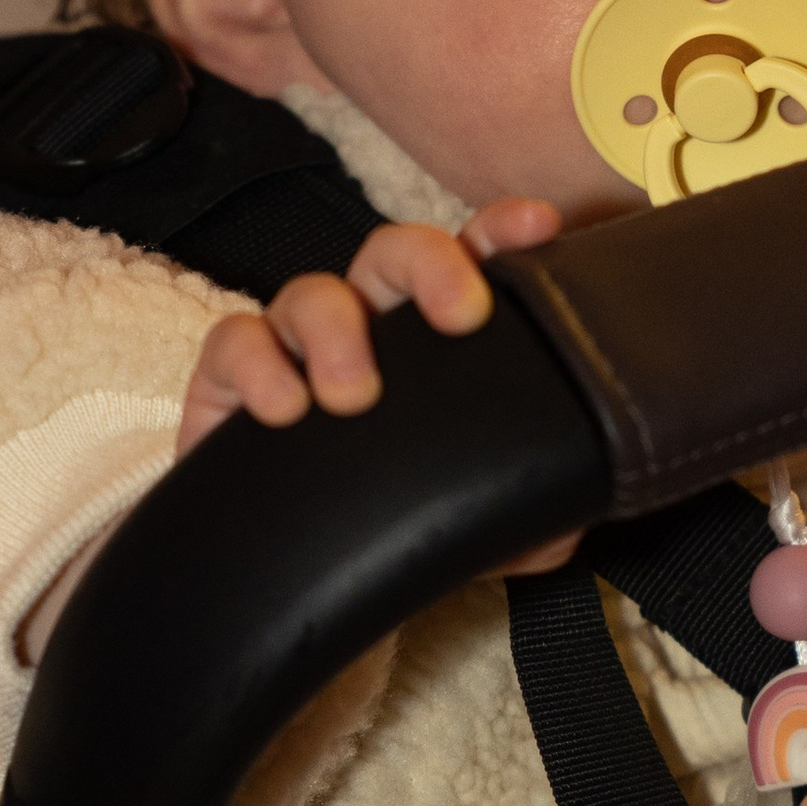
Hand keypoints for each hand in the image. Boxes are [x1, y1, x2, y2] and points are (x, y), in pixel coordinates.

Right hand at [177, 199, 582, 577]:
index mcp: (436, 338)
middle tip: (462, 317)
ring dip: (338, 333)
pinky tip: (284, 410)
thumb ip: (531, 518)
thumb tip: (574, 515)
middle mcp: (370, 324)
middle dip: (430, 266)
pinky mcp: (232, 382)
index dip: (500, 233)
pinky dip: (259, 368)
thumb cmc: (393, 525)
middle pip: (395, 253)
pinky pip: (235, 343)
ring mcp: (298, 346)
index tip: (538, 225)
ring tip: (355, 396)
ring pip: (313, 293)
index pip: (472, 264)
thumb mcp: (473, 528)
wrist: (297, 579)